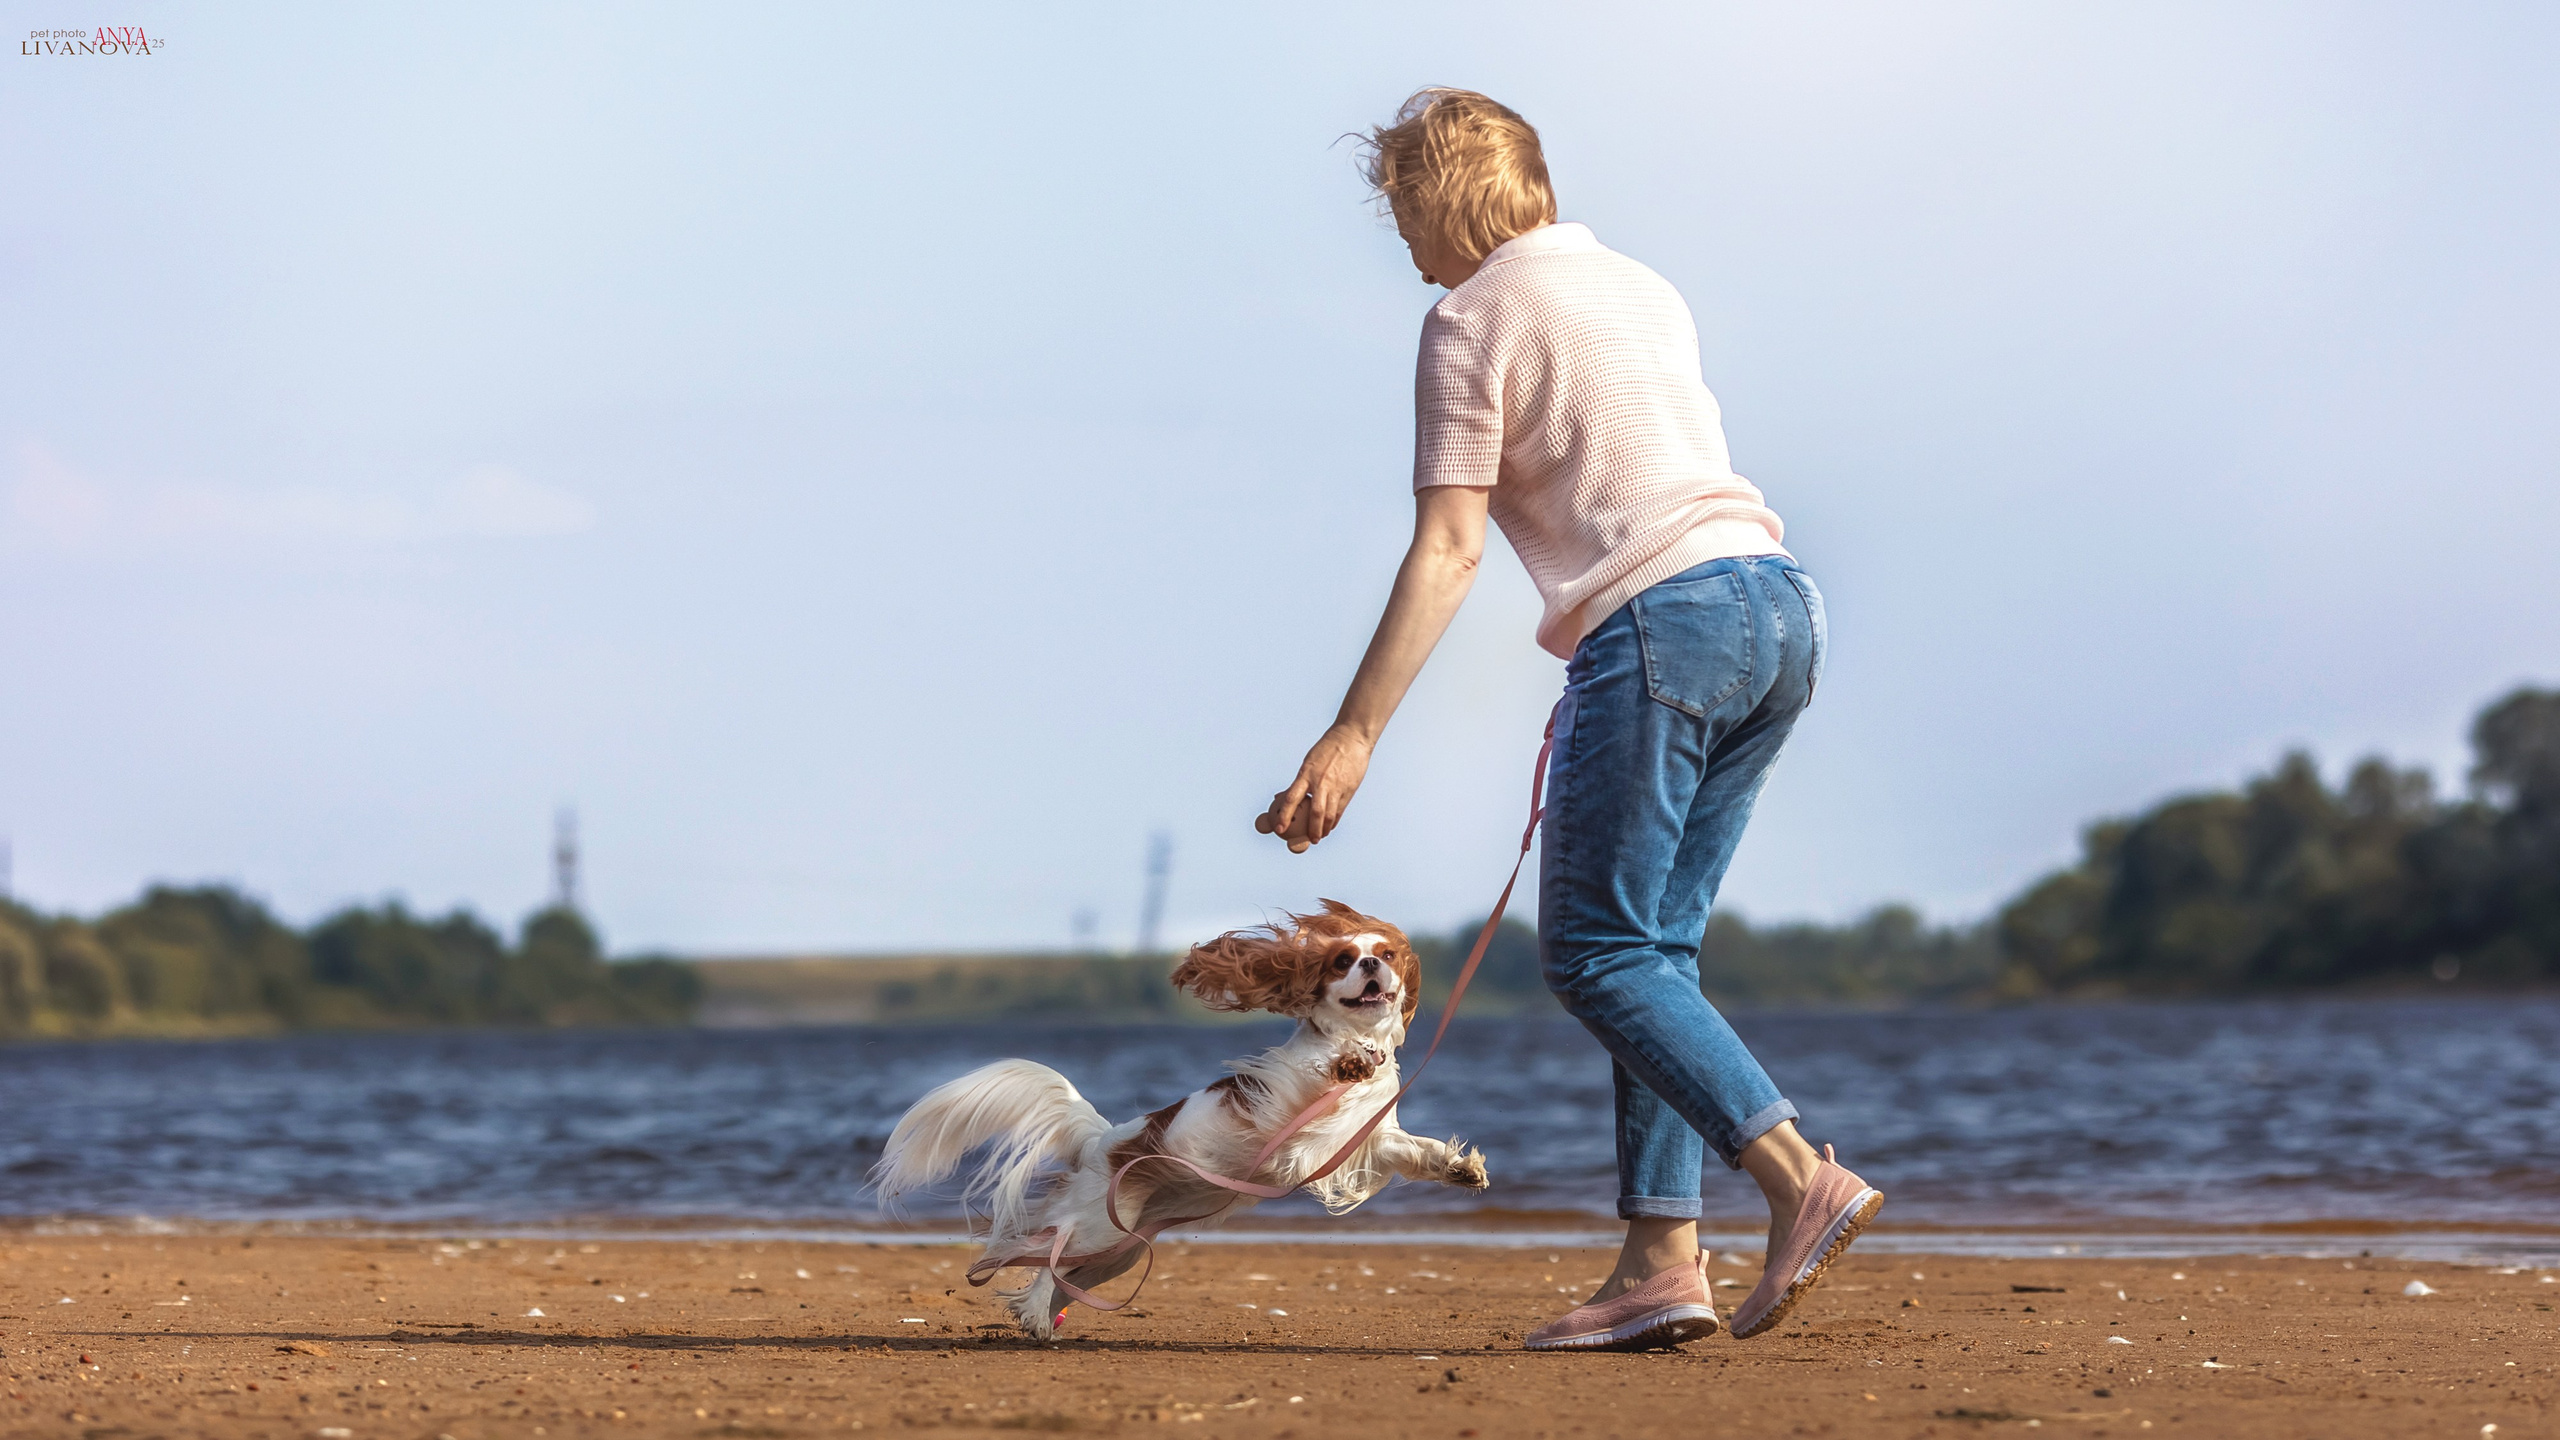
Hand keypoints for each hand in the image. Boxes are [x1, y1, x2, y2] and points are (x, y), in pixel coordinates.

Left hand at [1255, 725, 1373, 852]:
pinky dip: (1334, 821)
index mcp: (1306, 774)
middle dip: (1311, 830)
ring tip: (1320, 837)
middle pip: (1315, 813)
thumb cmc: (1326, 750)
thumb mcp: (1309, 762)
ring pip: (1330, 815)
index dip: (1285, 816)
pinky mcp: (1349, 790)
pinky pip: (1340, 811)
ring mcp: (1336, 787)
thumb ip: (1299, 782)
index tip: (1279, 829)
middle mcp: (1321, 782)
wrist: (1351, 738)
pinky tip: (1331, 827)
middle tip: (1307, 840)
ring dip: (1324, 829)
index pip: (1292, 798)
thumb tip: (1283, 797)